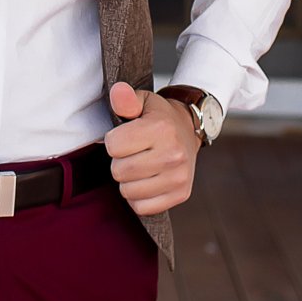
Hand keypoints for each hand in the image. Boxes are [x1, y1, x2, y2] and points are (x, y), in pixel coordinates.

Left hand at [103, 80, 198, 216]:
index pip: (112, 145)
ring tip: (140, 166)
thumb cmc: (159, 118)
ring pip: (128, 192)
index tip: (126, 137)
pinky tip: (146, 181)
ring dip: (128, 181)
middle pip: (119, 172)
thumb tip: (117, 92)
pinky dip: (138, 198)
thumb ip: (126, 99)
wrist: (189, 131)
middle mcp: (173, 154)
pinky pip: (142, 208)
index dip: (113, 141)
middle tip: (133, 153)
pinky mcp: (181, 194)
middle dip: (119, 162)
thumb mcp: (143, 102)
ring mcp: (178, 177)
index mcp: (160, 129)